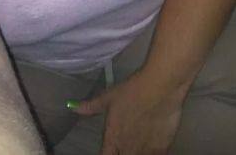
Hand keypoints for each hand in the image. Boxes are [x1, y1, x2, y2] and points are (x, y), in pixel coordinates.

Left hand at [69, 71, 183, 154]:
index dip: (106, 154)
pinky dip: (151, 153)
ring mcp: (145, 151)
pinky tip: (151, 146)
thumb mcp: (109, 97)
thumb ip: (91, 106)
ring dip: (135, 153)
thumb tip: (72, 107)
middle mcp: (127, 150)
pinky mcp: (163, 149)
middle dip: (121, 153)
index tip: (108, 149)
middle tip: (123, 144)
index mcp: (112, 139)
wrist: (161, 86)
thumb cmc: (132, 90)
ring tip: (137, 143)